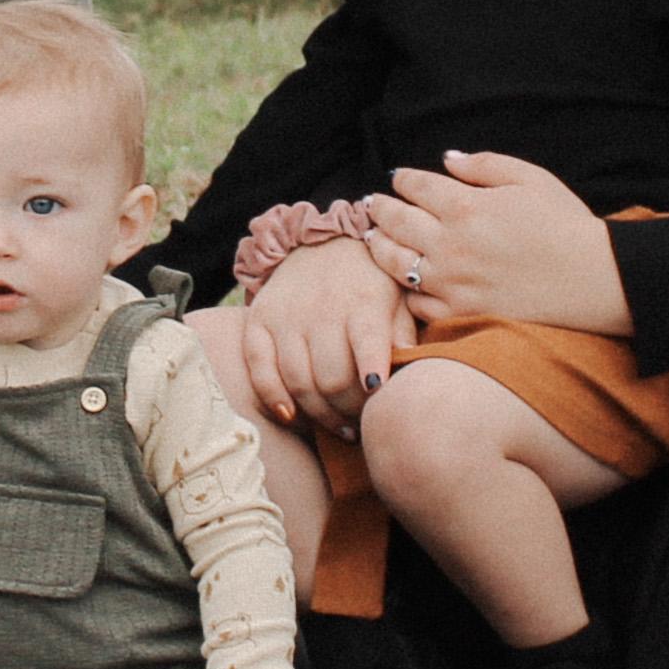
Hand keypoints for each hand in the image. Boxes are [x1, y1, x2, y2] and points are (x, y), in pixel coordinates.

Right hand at [239, 236, 412, 434]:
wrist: (325, 241)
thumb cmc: (371, 280)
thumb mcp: (397, 297)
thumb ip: (403, 335)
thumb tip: (409, 375)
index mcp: (363, 301)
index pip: (366, 341)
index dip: (371, 372)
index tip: (377, 394)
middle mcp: (321, 308)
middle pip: (331, 377)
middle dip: (350, 410)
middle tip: (364, 423)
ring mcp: (286, 317)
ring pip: (298, 381)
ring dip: (320, 415)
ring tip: (341, 427)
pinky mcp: (259, 321)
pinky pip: (259, 368)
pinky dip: (272, 397)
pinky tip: (291, 416)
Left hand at [370, 151, 629, 334]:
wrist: (593, 279)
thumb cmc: (566, 224)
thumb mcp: (530, 179)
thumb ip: (484, 165)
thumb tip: (447, 158)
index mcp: (465, 205)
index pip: (416, 186)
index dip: (403, 180)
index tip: (397, 179)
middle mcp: (449, 244)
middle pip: (395, 222)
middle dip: (380, 209)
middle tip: (371, 205)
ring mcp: (450, 281)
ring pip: (394, 263)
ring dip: (379, 247)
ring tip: (373, 239)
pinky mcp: (460, 312)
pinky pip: (416, 303)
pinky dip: (405, 290)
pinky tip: (402, 282)